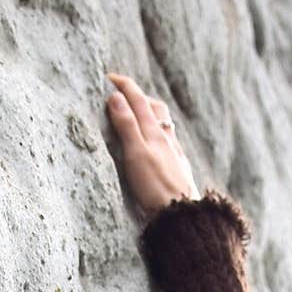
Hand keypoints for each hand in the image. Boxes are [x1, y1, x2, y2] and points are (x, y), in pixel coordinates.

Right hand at [105, 71, 201, 217]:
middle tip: (124, 93)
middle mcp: (167, 138)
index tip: (110, 78)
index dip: (125, 86)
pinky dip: (160, 134)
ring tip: (140, 115)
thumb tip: (115, 97)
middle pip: (155, 108)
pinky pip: (169, 142)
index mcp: (154, 131)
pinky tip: (158, 144)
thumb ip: (126, 124)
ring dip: (151, 114)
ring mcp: (175, 153)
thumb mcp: (135, 153)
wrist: (181, 213)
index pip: (138, 100)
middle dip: (139, 96)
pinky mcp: (179, 168)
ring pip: (164, 124)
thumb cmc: (156, 186)